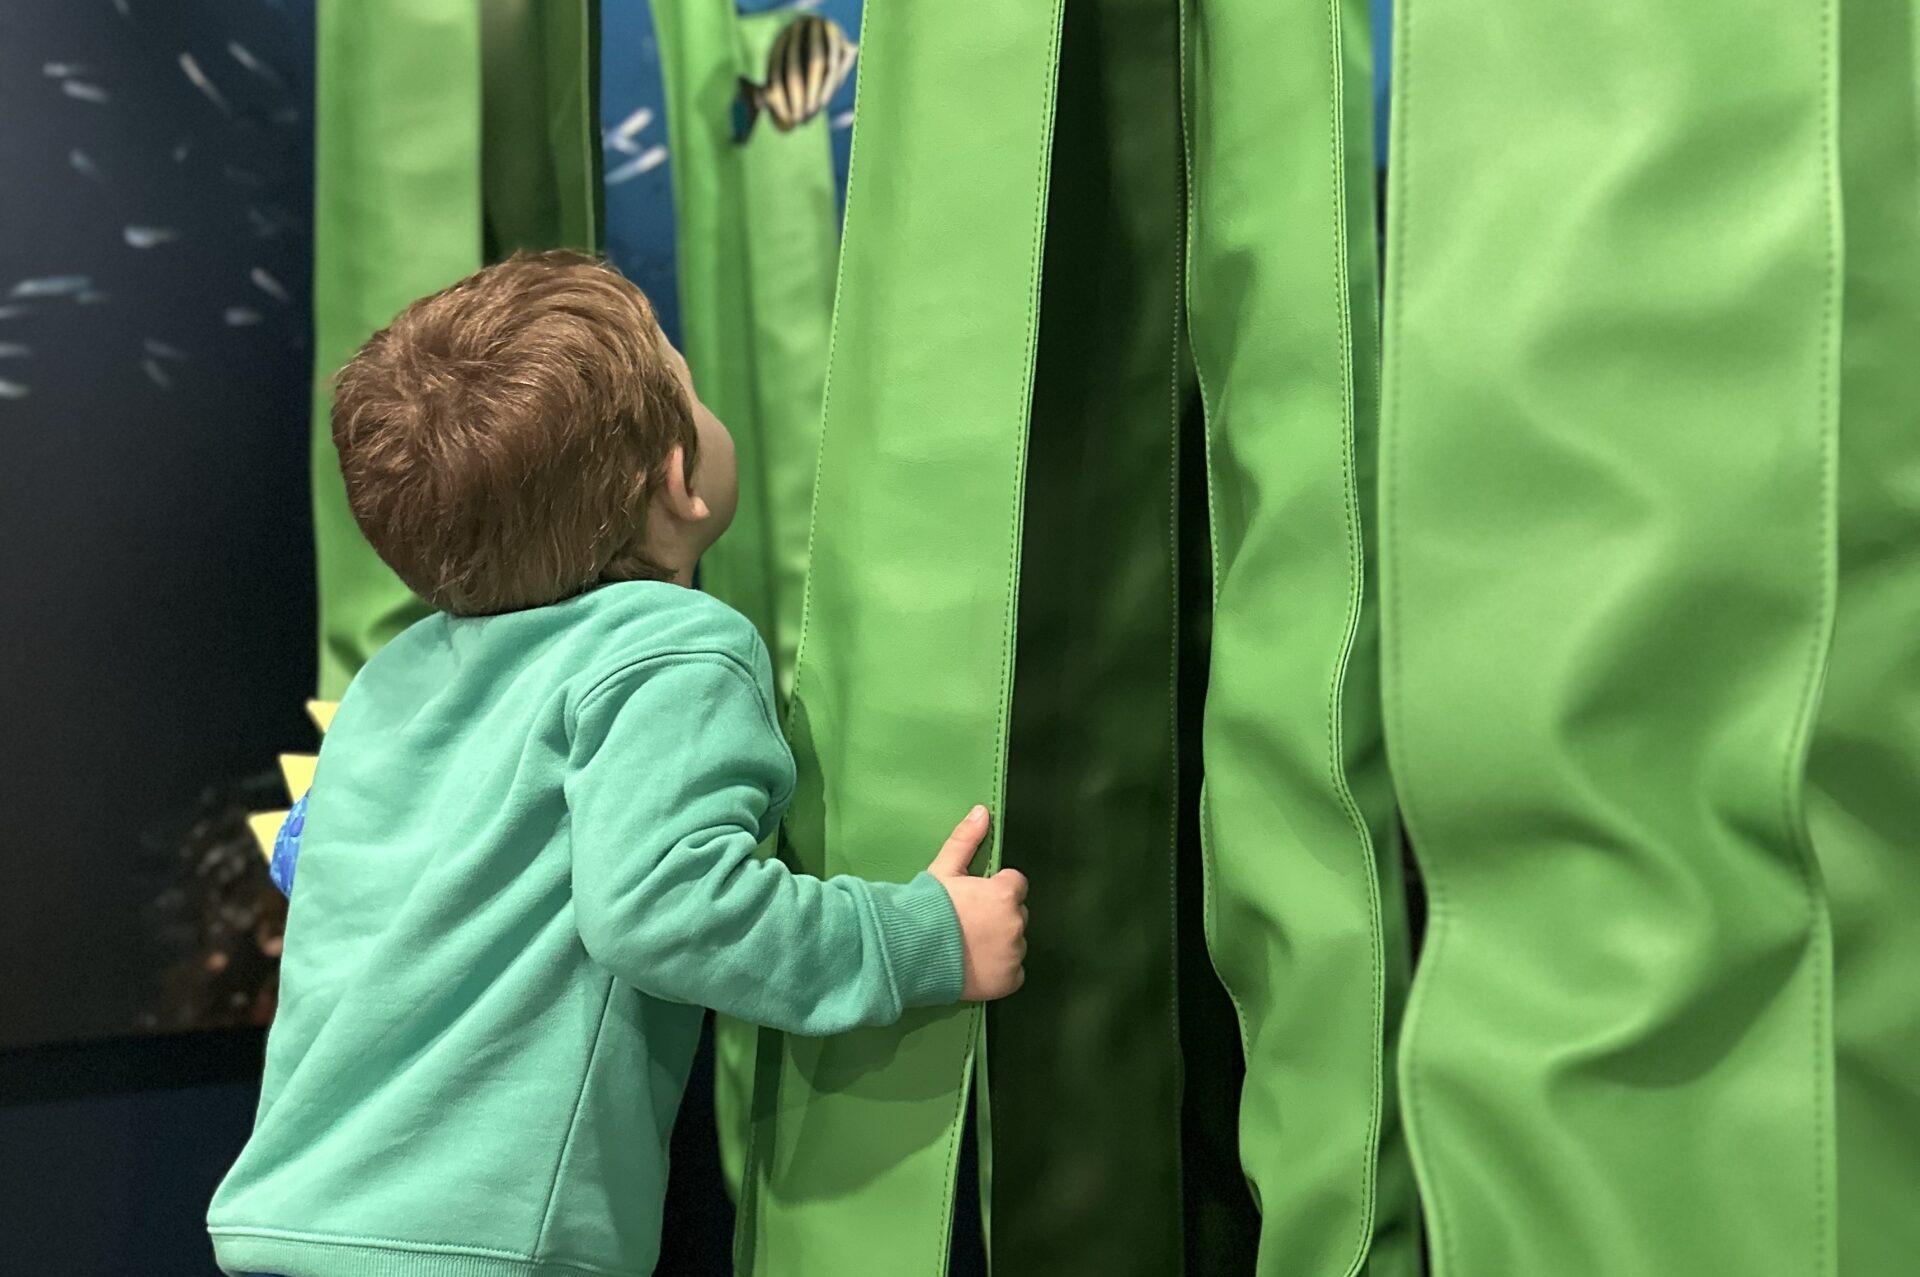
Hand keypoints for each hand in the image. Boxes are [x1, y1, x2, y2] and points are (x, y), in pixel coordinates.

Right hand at [927, 806, 1027, 1000]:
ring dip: (1000, 943)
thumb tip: (982, 811)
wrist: (910, 952)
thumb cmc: (926, 907)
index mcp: (1005, 892)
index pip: (1015, 885)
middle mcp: (1016, 922)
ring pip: (1015, 944)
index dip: (994, 890)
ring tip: (969, 947)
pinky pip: (1013, 972)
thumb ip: (966, 839)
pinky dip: (1000, 971)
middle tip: (969, 924)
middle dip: (999, 917)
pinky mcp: (1009, 980)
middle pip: (1016, 915)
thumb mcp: (943, 869)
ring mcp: (1014, 953)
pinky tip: (976, 966)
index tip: (974, 900)